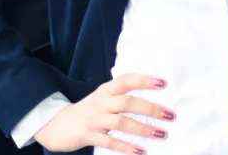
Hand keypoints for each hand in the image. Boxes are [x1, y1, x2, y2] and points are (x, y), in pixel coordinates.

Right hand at [34, 73, 174, 153]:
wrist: (57, 125)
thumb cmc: (89, 110)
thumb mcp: (103, 97)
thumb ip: (122, 95)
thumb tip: (152, 95)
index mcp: (106, 90)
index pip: (127, 80)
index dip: (144, 80)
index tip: (163, 83)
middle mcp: (101, 102)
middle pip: (128, 102)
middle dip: (150, 109)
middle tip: (170, 115)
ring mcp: (95, 119)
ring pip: (121, 122)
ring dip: (143, 129)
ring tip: (161, 134)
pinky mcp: (89, 135)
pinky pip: (110, 142)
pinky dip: (126, 146)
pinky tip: (140, 151)